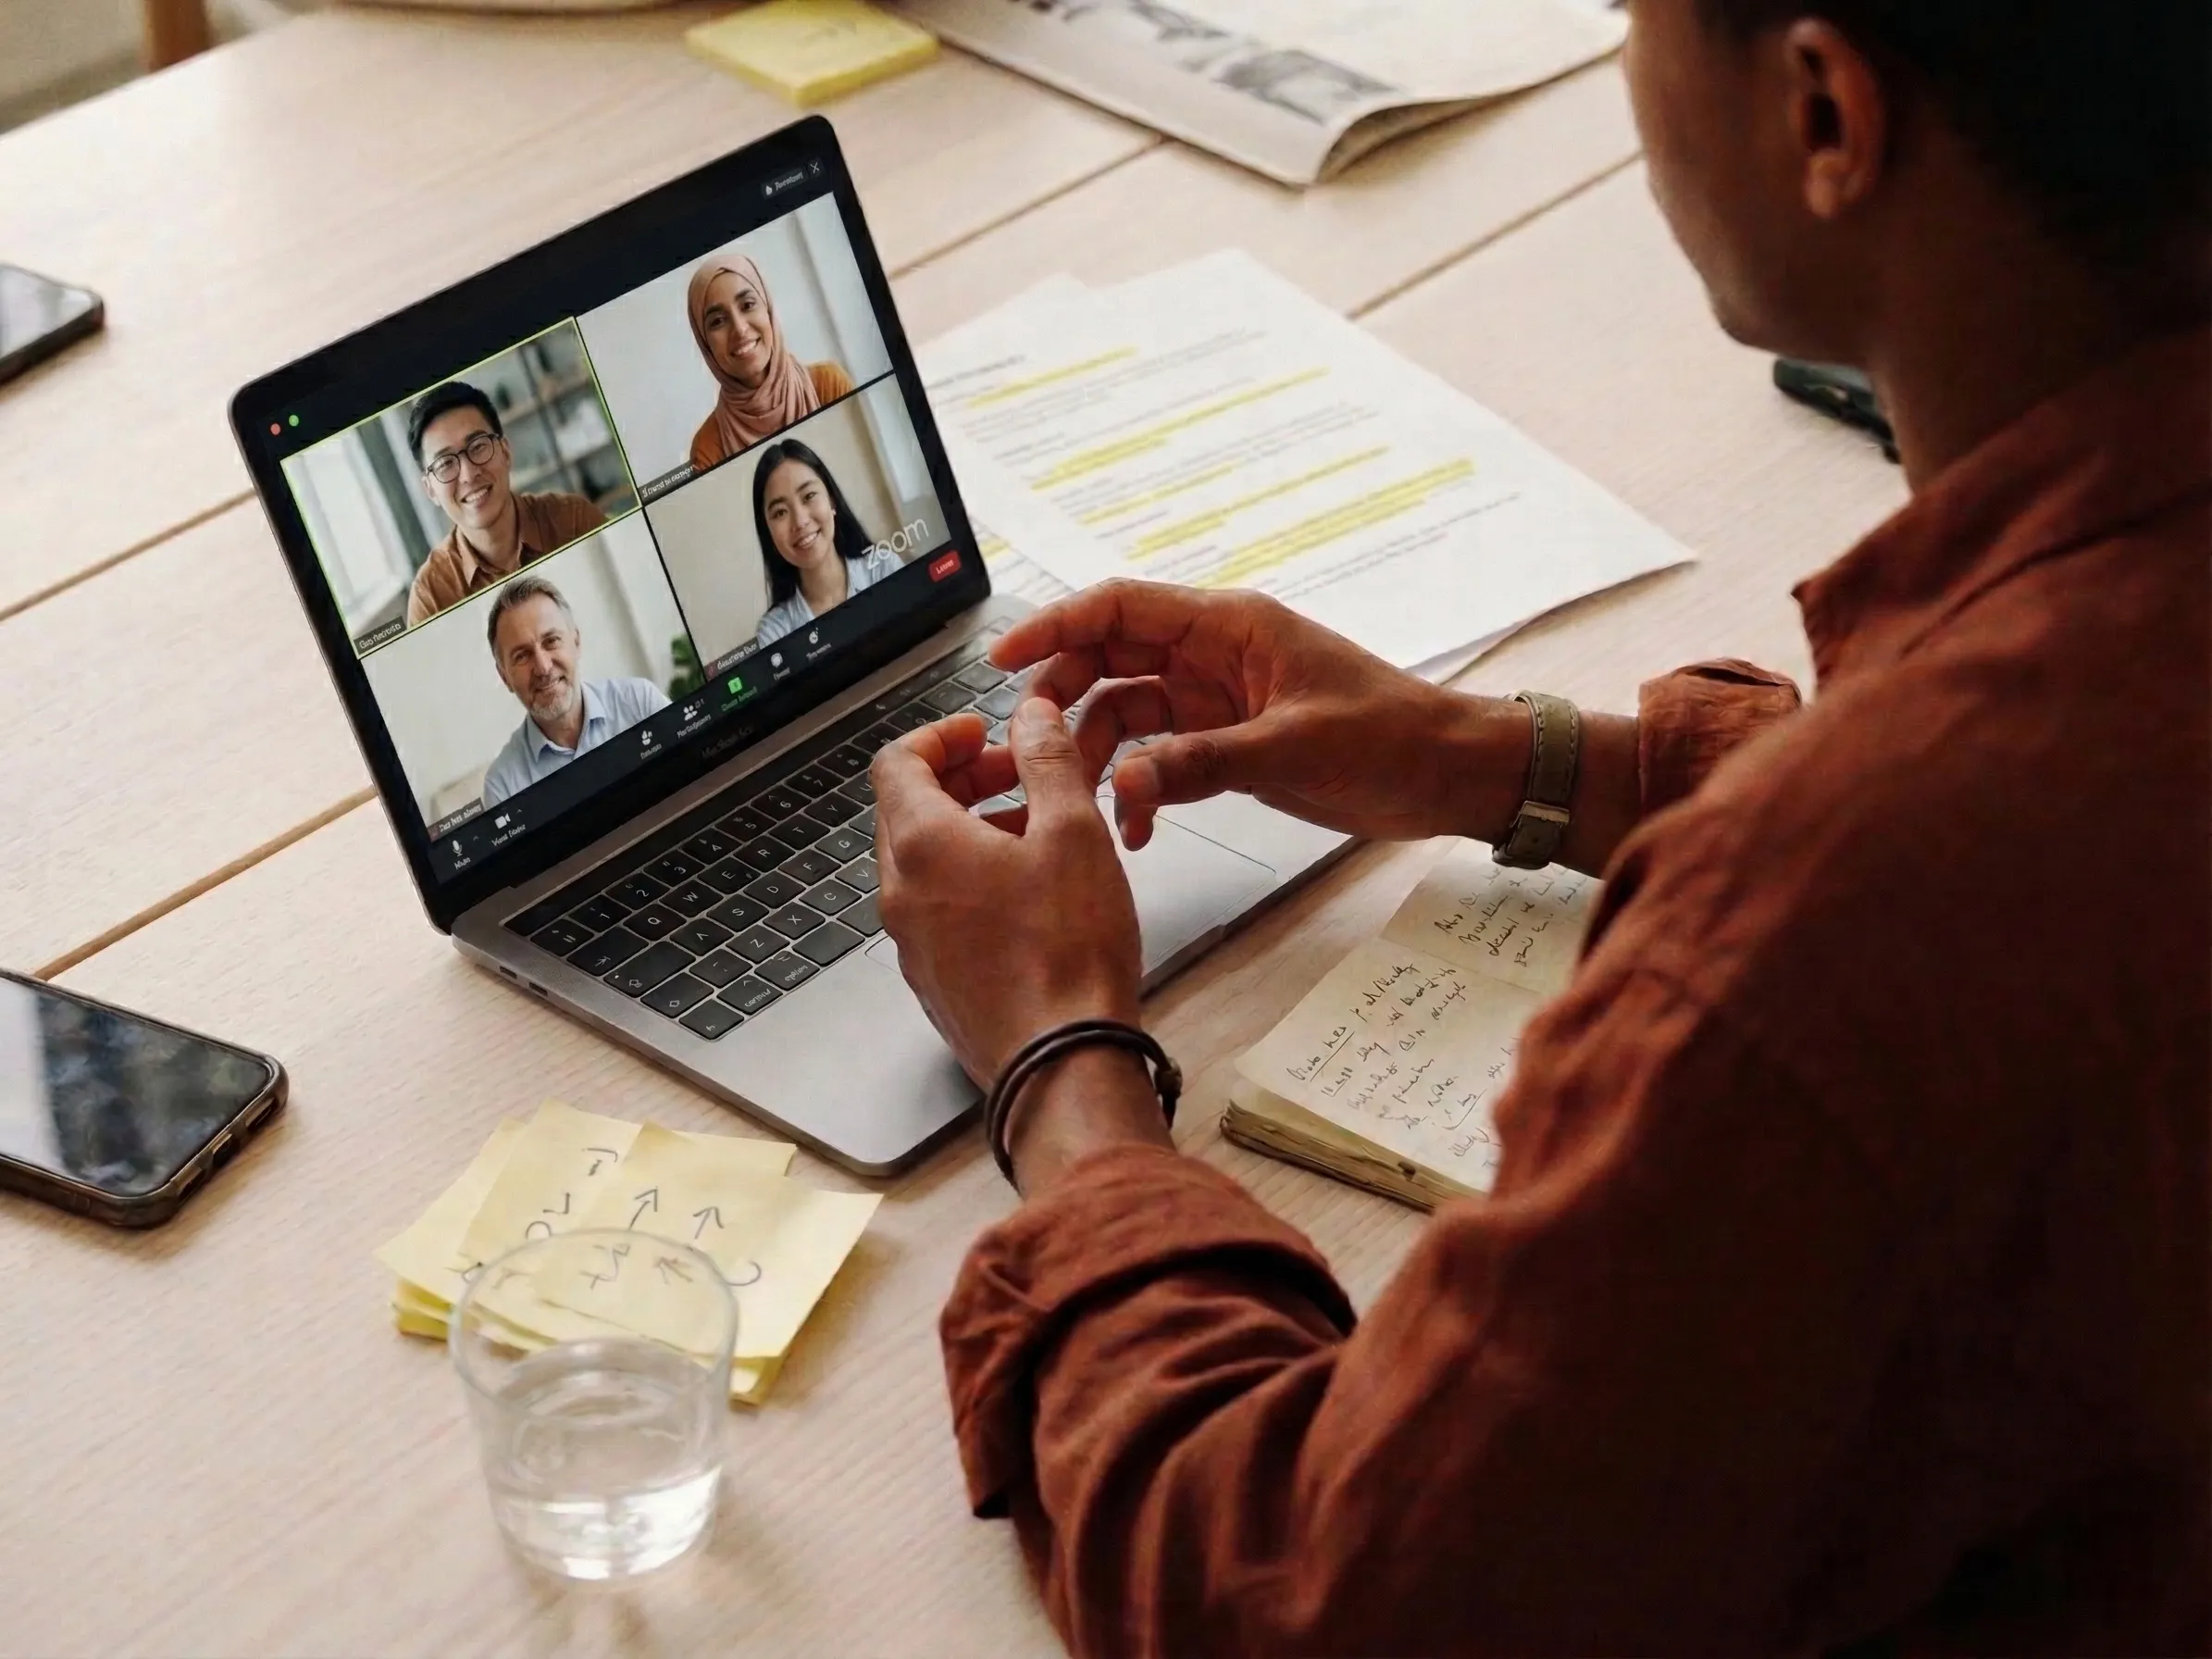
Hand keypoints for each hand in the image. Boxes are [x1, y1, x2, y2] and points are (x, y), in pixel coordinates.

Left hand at [871, 699, 1144, 1087]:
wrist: (1060, 1065)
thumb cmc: (1068, 955)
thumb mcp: (1074, 832)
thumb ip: (1048, 761)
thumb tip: (1031, 716)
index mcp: (922, 845)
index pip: (898, 762)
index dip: (940, 736)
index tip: (982, 733)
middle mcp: (900, 893)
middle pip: (906, 811)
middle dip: (960, 782)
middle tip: (1016, 776)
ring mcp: (911, 942)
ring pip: (924, 863)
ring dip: (969, 831)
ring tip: (1036, 834)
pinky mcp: (934, 980)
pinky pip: (938, 911)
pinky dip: (971, 882)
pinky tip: (1030, 896)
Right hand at [989, 580, 1533, 850]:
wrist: (1450, 774)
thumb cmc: (1392, 737)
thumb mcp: (1293, 748)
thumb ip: (1201, 764)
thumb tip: (1122, 784)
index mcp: (1229, 627)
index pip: (1121, 606)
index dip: (1056, 626)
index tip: (1005, 661)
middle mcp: (1215, 655)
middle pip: (1110, 656)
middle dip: (1063, 697)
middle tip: (1030, 746)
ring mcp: (1218, 700)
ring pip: (1127, 710)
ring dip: (1098, 754)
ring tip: (1083, 800)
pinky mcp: (1229, 744)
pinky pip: (1159, 756)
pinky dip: (1139, 787)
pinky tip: (1136, 829)